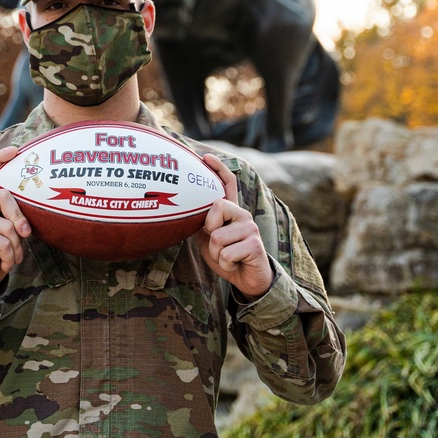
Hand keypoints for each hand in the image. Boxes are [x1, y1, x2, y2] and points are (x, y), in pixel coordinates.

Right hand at [0, 145, 31, 292]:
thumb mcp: (7, 229)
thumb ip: (13, 215)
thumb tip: (38, 203)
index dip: (0, 158)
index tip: (15, 150)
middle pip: (4, 196)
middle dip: (19, 217)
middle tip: (26, 234)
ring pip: (7, 225)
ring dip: (16, 246)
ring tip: (13, 257)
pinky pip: (4, 242)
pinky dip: (10, 256)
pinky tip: (4, 263)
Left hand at [197, 154, 273, 298]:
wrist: (248, 280)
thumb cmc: (227, 257)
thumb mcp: (210, 239)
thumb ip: (203, 225)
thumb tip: (183, 213)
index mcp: (232, 211)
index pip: (228, 184)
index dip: (218, 169)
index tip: (206, 157)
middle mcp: (243, 215)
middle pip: (216, 208)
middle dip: (209, 232)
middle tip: (218, 245)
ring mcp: (250, 228)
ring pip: (217, 237)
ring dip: (216, 254)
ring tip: (227, 257)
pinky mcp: (254, 245)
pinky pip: (225, 254)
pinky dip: (224, 264)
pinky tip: (234, 264)